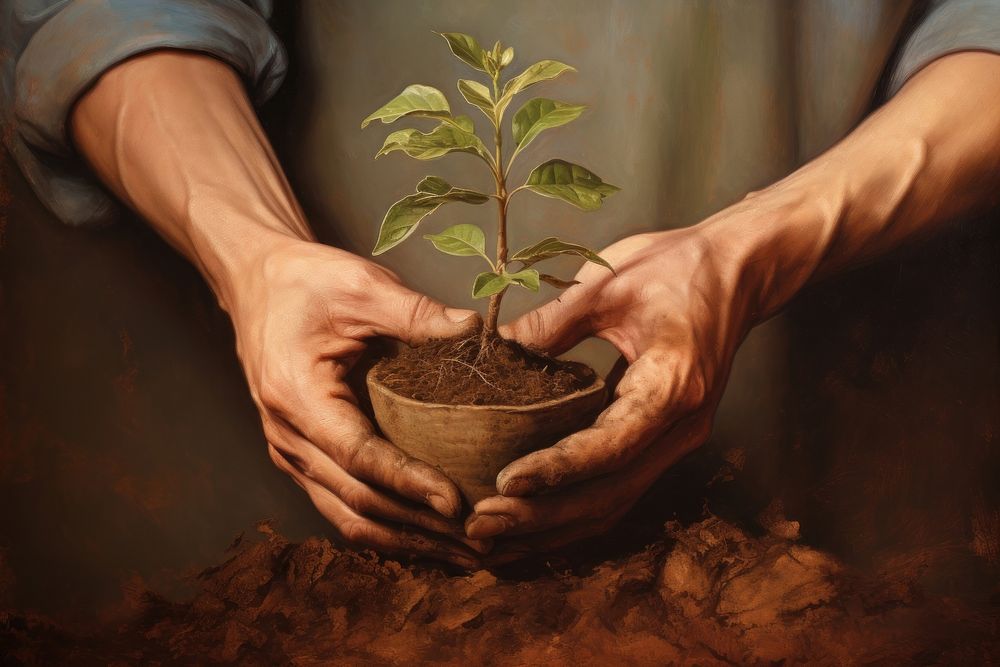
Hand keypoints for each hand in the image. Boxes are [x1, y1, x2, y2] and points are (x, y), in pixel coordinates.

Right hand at [226, 237, 488, 567]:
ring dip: (406, 540)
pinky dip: (388, 527)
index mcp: (296, 396)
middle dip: (419, 527)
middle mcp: (287, 437)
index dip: (409, 482)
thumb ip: (417, 313)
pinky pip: (345, 507)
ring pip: (348, 518)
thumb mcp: (361, 286)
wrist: (257, 283)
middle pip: (356, 501)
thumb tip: (478, 334)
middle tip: (480, 539)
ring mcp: (292, 454)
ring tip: (463, 553)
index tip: (458, 501)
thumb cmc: (306, 282)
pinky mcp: (305, 459)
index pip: (359, 456)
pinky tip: (430, 536)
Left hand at [465, 200, 791, 562]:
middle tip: (481, 526)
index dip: (558, 469)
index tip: (505, 481)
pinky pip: (618, 490)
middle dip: (544, 516)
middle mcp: (682, 427)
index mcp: (672, 385)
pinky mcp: (665, 441)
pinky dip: (574, 512)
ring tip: (494, 537)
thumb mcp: (608, 282)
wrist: (740, 270)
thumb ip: (550, 322)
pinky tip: (531, 520)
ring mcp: (678, 440)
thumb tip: (490, 352)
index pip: (611, 446)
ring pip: (614, 504)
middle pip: (611, 494)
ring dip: (554, 526)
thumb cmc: (679, 267)